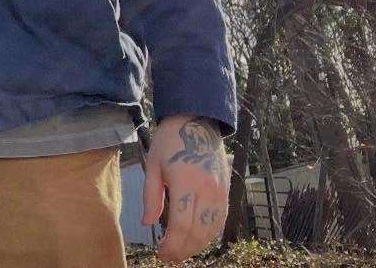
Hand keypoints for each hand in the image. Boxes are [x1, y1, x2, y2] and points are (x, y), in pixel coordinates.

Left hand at [140, 115, 229, 262]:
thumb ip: (151, 196)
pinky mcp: (227, 191)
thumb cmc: (170, 142)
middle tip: (168, 257)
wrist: (196, 121)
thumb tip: (148, 223)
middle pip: (198, 231)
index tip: (161, 252)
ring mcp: (220, 191)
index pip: (181, 224)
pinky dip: (209, 234)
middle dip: (183, 249)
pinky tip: (196, 239)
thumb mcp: (153, 165)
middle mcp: (208, 189)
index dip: (171, 244)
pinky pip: (220, 220)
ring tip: (181, 251)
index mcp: (186, 181)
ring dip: (197, 245)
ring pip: (212, 230)